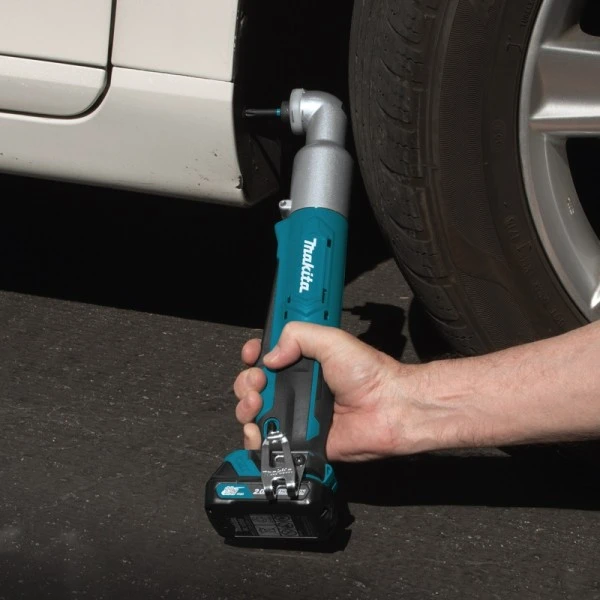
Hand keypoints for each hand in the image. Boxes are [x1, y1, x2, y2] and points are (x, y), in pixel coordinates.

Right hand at [233, 322, 423, 460]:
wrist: (389, 409)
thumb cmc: (370, 375)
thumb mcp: (332, 339)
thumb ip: (298, 335)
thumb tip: (270, 355)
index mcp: (304, 363)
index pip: (266, 357)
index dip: (254, 355)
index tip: (252, 354)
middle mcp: (297, 388)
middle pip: (254, 385)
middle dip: (246, 382)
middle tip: (258, 382)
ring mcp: (296, 414)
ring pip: (254, 413)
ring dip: (245, 407)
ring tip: (257, 404)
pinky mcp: (298, 440)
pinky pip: (267, 443)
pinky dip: (254, 438)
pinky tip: (258, 430)